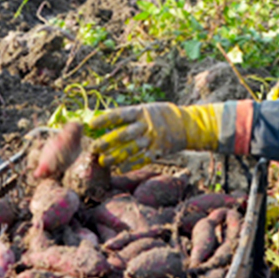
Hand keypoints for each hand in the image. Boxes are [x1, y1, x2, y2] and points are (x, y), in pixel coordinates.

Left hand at [89, 102, 220, 170]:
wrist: (186, 125)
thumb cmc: (160, 115)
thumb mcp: (145, 109)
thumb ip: (127, 115)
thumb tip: (103, 116)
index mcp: (141, 112)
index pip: (119, 115)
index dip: (105, 120)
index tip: (92, 125)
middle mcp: (146, 125)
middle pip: (123, 134)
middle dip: (107, 142)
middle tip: (95, 148)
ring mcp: (152, 139)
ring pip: (130, 149)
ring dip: (115, 156)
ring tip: (104, 161)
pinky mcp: (158, 151)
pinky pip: (142, 160)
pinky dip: (130, 165)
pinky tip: (119, 168)